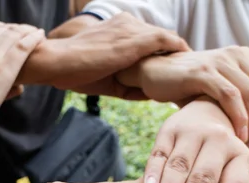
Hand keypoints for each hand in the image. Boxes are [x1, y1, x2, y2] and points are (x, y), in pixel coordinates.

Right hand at [37, 12, 189, 98]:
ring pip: (165, 38)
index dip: (160, 52)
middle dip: (172, 53)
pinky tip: (188, 62)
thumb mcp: (107, 78)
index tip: (171, 68)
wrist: (58, 62)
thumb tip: (149, 93)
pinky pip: (167, 41)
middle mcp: (126, 23)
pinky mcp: (135, 39)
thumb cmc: (74, 72)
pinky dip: (178, 50)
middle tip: (187, 70)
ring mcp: (132, 29)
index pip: (146, 38)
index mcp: (117, 29)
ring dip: (178, 53)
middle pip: (158, 37)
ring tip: (190, 69)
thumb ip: (129, 82)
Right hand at [118, 46, 248, 142]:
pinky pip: (230, 96)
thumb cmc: (189, 87)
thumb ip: (241, 98)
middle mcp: (238, 56)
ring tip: (248, 141)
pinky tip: (235, 134)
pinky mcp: (204, 73)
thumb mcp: (220, 88)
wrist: (156, 73)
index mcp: (247, 57)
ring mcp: (221, 62)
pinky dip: (238, 118)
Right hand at [144, 98, 248, 182]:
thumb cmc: (211, 163)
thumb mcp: (220, 179)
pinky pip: (160, 153)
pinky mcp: (169, 128)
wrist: (205, 117)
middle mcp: (220, 140)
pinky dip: (153, 173)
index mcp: (240, 157)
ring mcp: (194, 131)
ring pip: (180, 167)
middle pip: (204, 181)